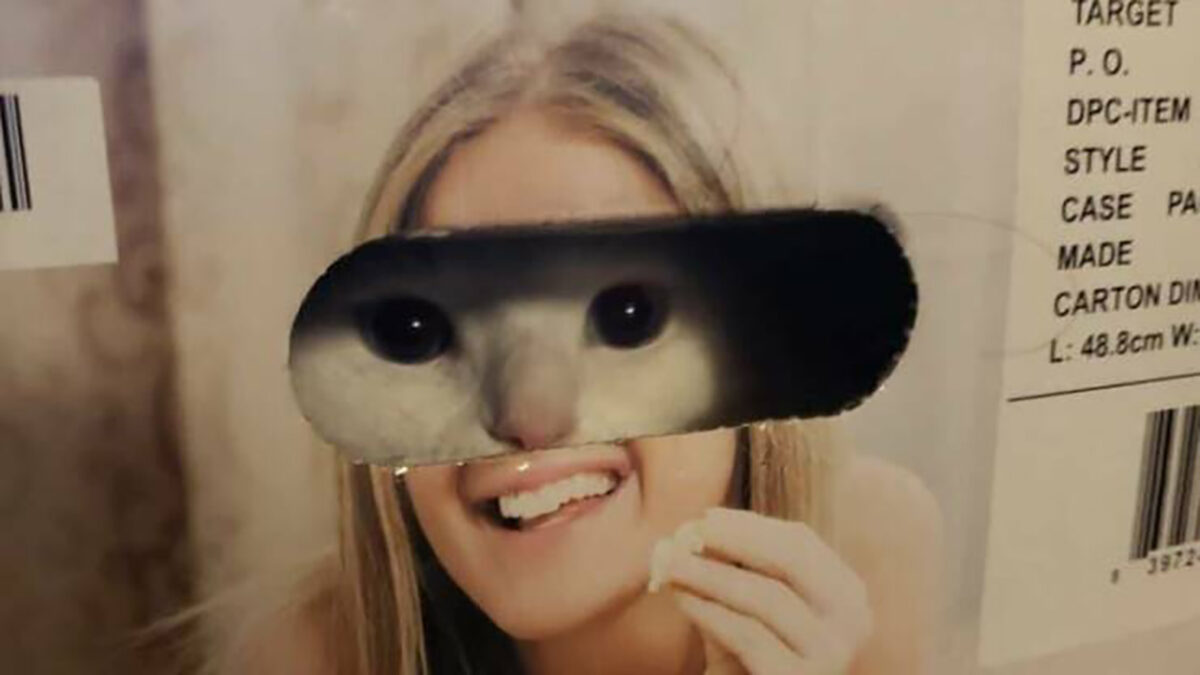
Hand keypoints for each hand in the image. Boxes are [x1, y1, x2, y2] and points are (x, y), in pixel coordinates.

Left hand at [655, 507, 873, 674]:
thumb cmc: (752, 661)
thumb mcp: (749, 610)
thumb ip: (732, 571)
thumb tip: (695, 531)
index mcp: (847, 594)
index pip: (800, 543)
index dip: (751, 526)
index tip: (707, 517)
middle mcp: (852, 622)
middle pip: (791, 561)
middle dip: (735, 540)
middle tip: (690, 532)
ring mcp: (832, 654)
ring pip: (766, 597)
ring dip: (711, 575)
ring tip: (671, 565)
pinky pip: (748, 635)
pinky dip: (710, 611)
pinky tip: (682, 599)